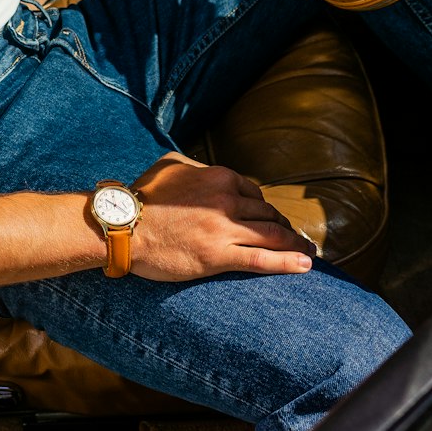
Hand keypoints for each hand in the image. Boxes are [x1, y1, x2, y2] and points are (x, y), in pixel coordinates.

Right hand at [130, 153, 316, 281]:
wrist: (124, 227)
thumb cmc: (143, 197)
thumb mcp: (170, 165)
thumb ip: (196, 166)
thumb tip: (207, 170)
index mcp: (218, 177)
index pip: (254, 192)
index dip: (264, 207)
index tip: (270, 217)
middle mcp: (227, 200)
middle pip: (267, 213)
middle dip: (283, 226)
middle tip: (294, 237)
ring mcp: (224, 229)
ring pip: (272, 234)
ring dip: (294, 243)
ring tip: (307, 251)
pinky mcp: (218, 256)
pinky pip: (261, 260)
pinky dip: (288, 262)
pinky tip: (305, 266)